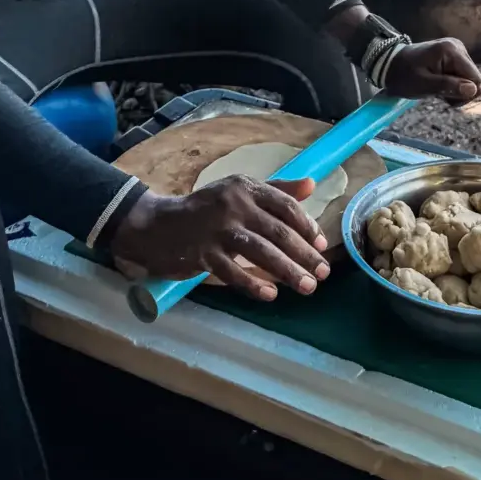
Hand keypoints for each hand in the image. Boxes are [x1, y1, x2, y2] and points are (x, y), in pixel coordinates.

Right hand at [110, 177, 329, 302]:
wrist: (157, 225)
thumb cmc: (205, 209)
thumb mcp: (238, 192)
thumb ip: (275, 189)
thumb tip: (312, 184)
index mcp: (245, 187)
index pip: (285, 205)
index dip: (307, 226)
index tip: (322, 245)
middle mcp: (233, 204)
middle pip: (278, 231)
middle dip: (304, 254)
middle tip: (323, 273)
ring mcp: (217, 230)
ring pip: (260, 252)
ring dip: (288, 271)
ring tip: (307, 286)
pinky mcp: (202, 253)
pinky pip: (233, 271)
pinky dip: (253, 284)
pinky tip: (271, 294)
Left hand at [385, 37, 480, 102]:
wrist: (390, 65)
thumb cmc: (404, 76)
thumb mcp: (424, 85)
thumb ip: (449, 86)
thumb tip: (474, 90)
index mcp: (451, 50)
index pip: (475, 78)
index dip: (466, 93)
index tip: (448, 99)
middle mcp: (458, 46)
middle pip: (474, 78)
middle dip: (460, 91)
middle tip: (441, 95)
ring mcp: (456, 49)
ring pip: (469, 78)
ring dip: (455, 89)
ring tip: (438, 90)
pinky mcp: (453, 55)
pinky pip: (462, 74)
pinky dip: (452, 83)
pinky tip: (440, 84)